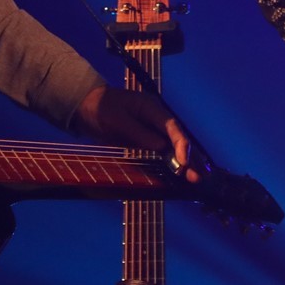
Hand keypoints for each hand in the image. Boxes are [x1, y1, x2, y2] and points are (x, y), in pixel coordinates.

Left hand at [74, 85, 197, 181]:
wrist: (85, 106)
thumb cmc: (99, 108)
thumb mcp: (115, 120)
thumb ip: (138, 133)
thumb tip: (160, 147)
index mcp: (151, 108)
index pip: (172, 127)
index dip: (181, 145)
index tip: (184, 162)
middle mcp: (156, 119)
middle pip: (177, 139)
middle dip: (189, 157)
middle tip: (199, 176)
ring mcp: (151, 130)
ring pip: (172, 148)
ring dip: (183, 163)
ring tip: (195, 179)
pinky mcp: (145, 140)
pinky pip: (162, 153)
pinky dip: (171, 163)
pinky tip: (180, 175)